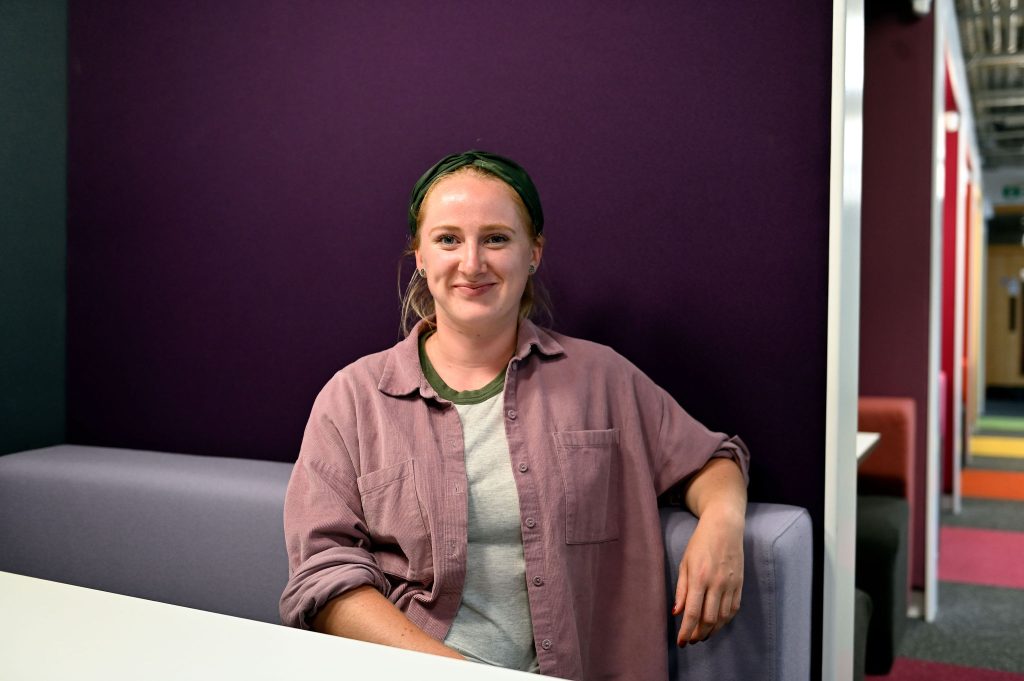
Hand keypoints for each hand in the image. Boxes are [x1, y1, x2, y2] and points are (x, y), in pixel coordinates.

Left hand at [672, 505, 743, 646]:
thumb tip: (677, 612)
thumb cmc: (700, 543)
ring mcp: (731, 584)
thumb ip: (681, 589)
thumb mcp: (685, 562)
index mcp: (699, 577)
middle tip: (691, 640)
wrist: (724, 526)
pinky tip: (717, 624)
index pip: (692, 612)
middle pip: (709, 619)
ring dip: (712, 630)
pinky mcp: (740, 584)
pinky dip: (725, 620)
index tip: (681, 642)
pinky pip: (733, 609)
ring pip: (723, 617)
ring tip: (702, 635)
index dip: (686, 631)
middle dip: (699, 634)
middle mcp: (717, 583)